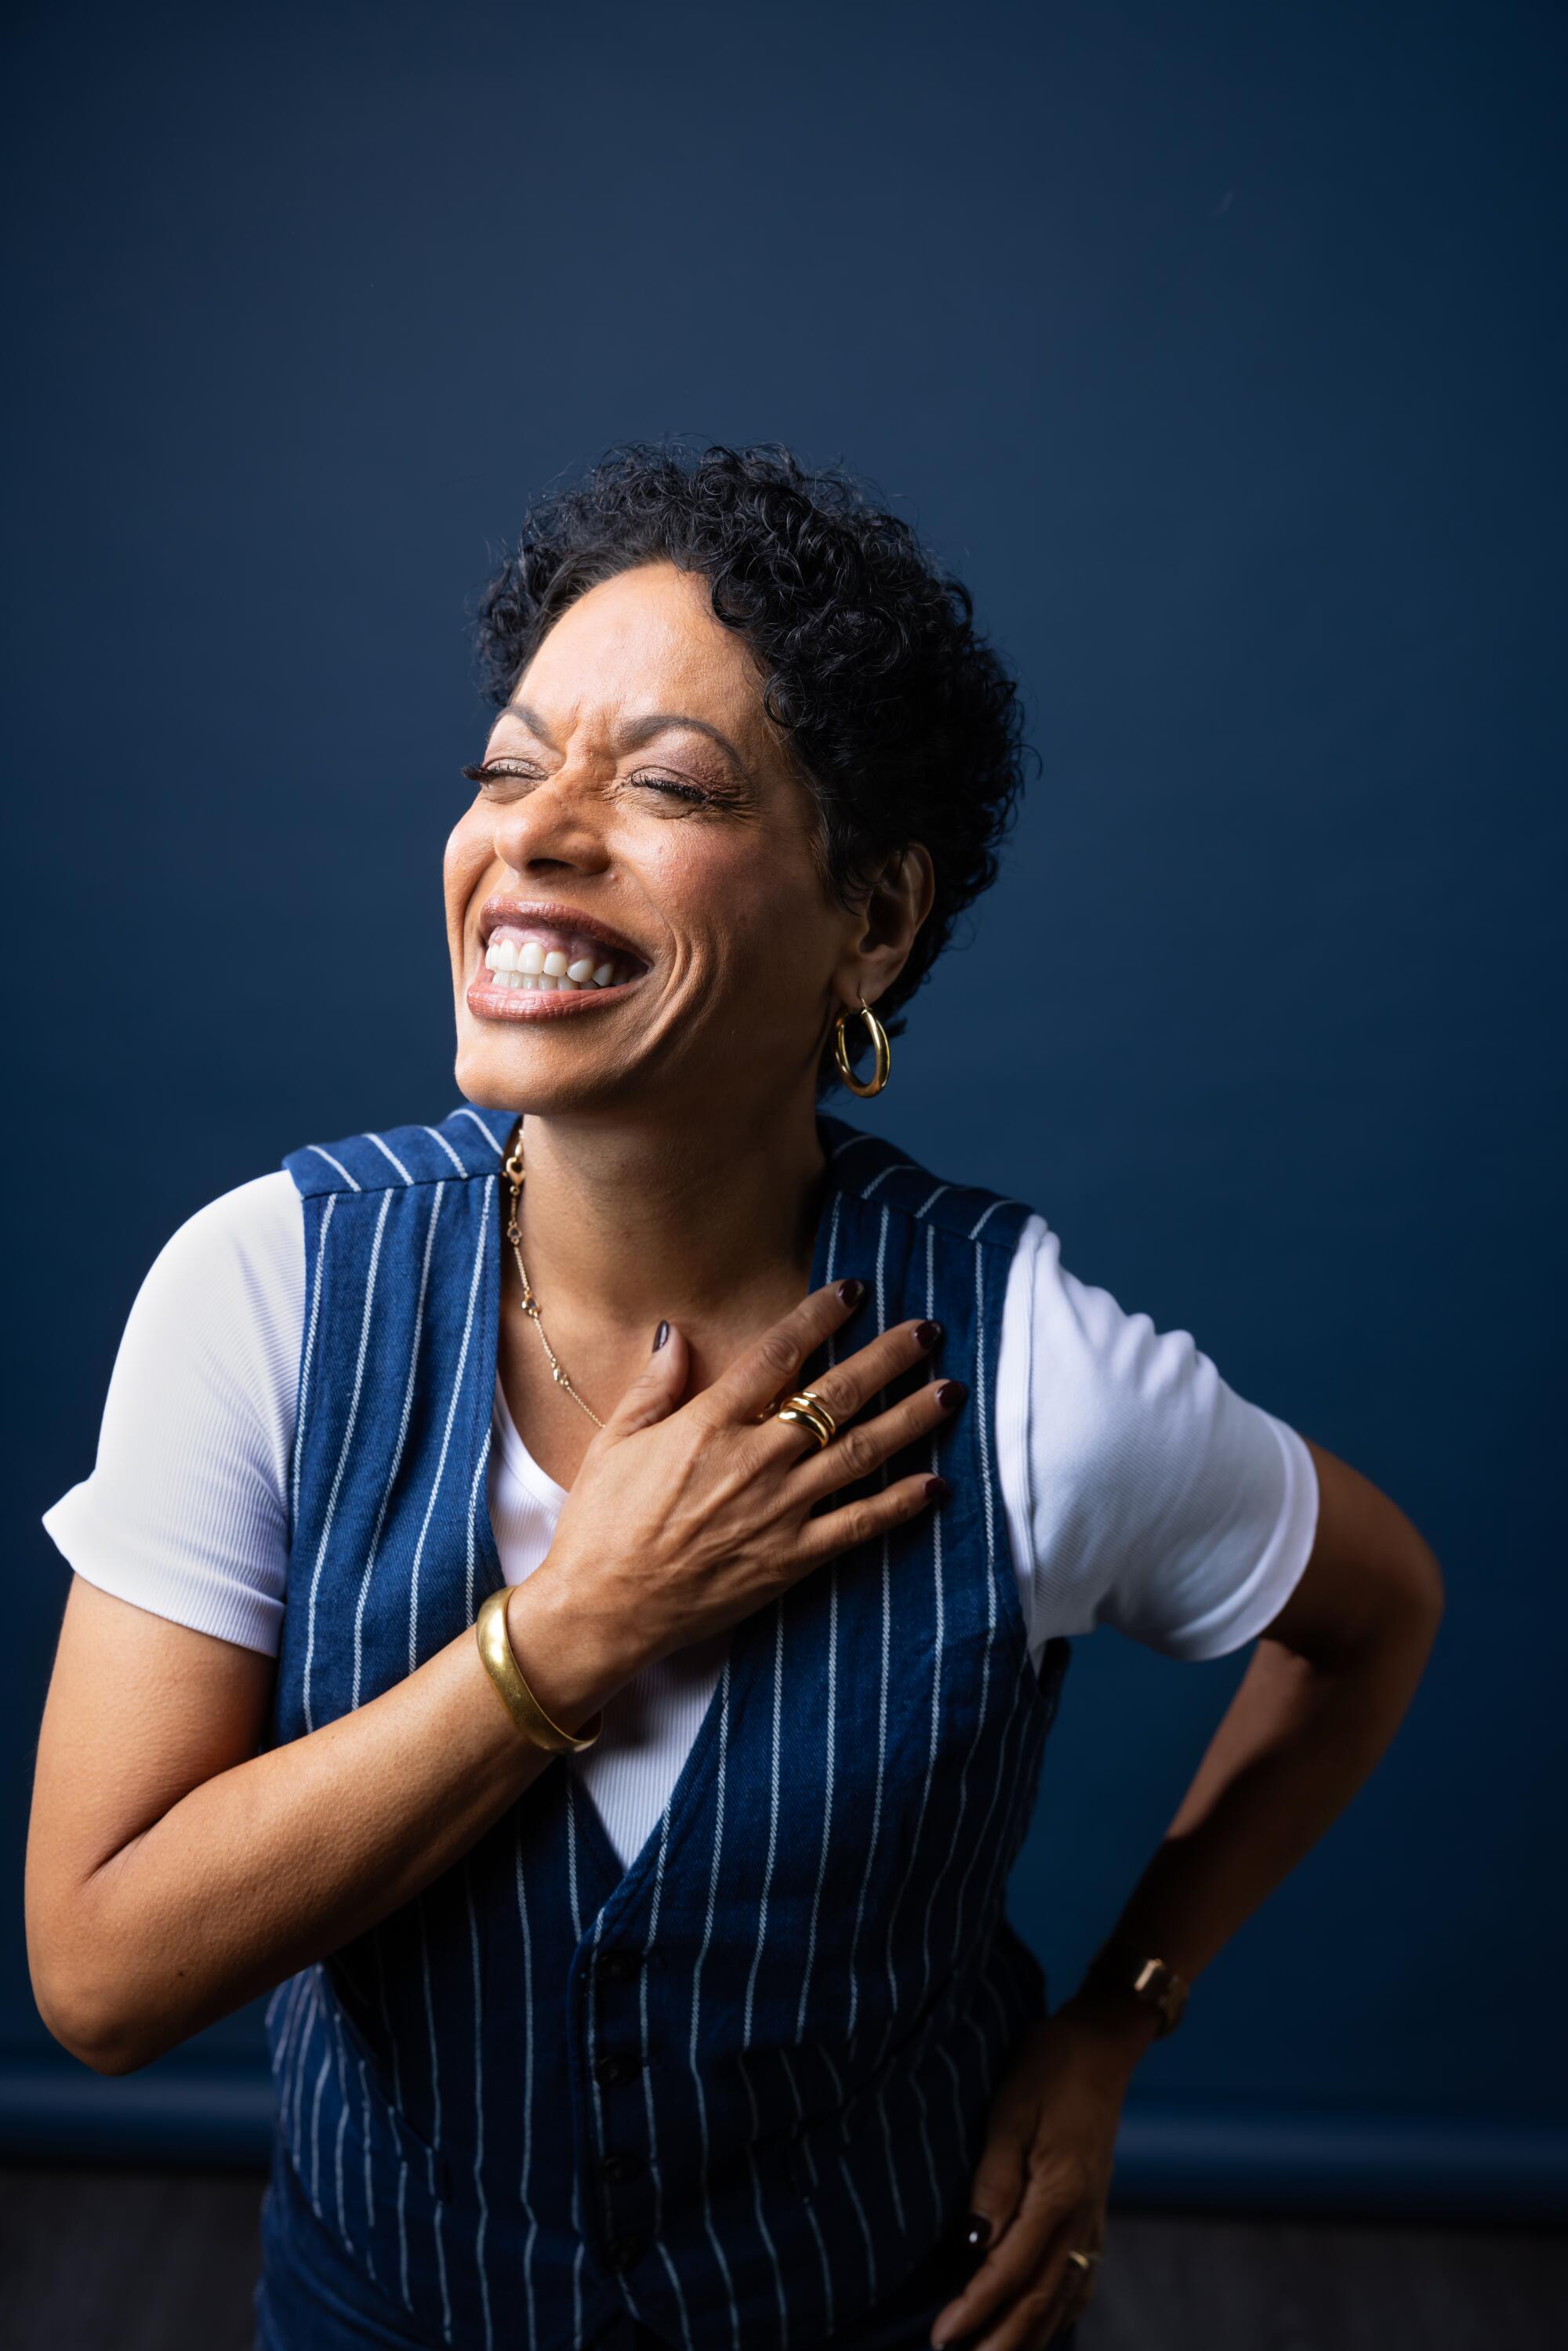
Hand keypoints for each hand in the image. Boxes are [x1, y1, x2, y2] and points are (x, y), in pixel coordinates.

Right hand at [507, 1278, 966, 1719]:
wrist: (604, 1609)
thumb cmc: (601, 1524)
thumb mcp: (614, 1442)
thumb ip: (655, 1386)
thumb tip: (677, 1333)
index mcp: (709, 1425)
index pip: (778, 1355)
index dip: (819, 1317)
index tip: (854, 1289)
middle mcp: (755, 1461)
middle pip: (837, 1396)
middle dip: (887, 1358)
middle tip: (927, 1330)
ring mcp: (780, 1511)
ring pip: (861, 1453)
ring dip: (910, 1419)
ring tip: (950, 1391)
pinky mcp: (792, 1559)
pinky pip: (858, 1526)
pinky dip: (900, 1505)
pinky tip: (936, 1484)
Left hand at [929, 2002, 1149, 2349]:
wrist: (1102, 2044)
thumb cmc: (1049, 2068)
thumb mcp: (1011, 2112)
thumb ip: (993, 2179)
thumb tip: (973, 2242)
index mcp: (1059, 2193)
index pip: (1010, 2270)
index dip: (975, 2309)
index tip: (941, 2339)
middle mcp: (1081, 2216)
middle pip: (1040, 2300)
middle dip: (1001, 2341)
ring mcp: (1093, 2216)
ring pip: (1062, 2297)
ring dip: (1029, 2335)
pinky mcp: (1095, 2210)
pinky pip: (1082, 2277)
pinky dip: (1062, 2311)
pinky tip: (1047, 2325)